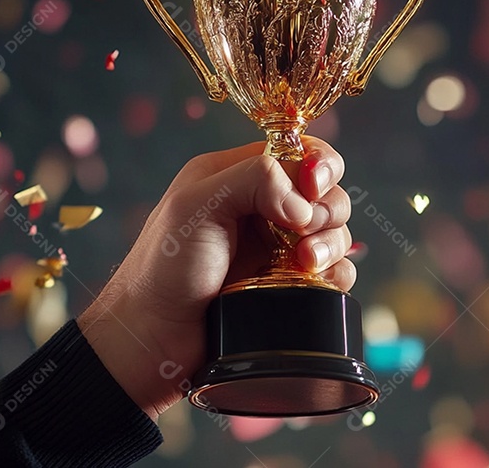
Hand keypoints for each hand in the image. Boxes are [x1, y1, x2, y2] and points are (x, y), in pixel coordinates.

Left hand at [76, 137, 355, 419]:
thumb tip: (305, 205)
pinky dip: (336, 273)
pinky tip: (319, 281)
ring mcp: (275, 249)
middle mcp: (260, 208)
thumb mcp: (198, 204)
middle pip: (323, 192)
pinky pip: (332, 272)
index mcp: (235, 176)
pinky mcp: (286, 286)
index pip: (297, 151)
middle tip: (304, 232)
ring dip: (332, 243)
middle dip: (327, 209)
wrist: (152, 337)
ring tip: (304, 263)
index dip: (316, 166)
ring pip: (333, 232)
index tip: (312, 188)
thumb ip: (253, 180)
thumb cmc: (163, 267)